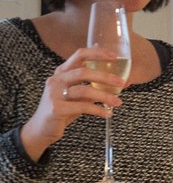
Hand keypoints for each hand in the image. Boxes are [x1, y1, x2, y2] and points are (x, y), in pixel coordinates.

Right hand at [19, 46, 125, 161]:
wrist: (42, 129)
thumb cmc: (64, 109)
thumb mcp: (79, 95)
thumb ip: (94, 84)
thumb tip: (121, 78)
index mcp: (62, 72)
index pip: (79, 55)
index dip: (97, 53)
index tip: (115, 56)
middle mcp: (56, 80)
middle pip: (82, 72)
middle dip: (105, 77)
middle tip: (121, 83)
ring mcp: (54, 94)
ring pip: (84, 90)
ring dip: (104, 96)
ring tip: (118, 102)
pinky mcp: (57, 108)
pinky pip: (82, 107)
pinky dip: (98, 110)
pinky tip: (108, 113)